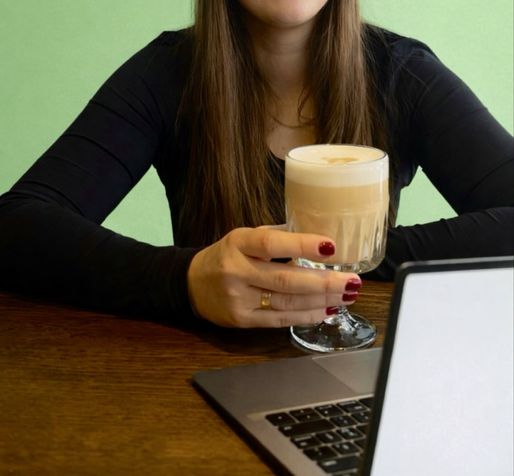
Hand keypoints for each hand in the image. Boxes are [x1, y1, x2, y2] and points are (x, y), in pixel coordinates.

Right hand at [187, 227, 361, 327]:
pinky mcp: (242, 320)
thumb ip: (277, 237)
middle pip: (285, 278)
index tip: (331, 247)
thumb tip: (319, 241)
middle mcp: (236, 270)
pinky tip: (326, 310)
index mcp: (238, 242)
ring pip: (286, 301)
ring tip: (346, 296)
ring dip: (321, 300)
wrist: (191, 283)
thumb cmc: (227, 255)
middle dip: (324, 282)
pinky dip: (306, 315)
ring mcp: (238, 298)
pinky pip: (280, 320)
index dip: (303, 245)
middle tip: (351, 281)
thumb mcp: (244, 237)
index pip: (272, 243)